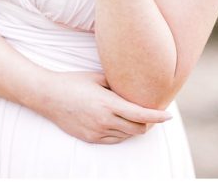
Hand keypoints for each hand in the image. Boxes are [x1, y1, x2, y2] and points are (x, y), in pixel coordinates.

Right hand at [36, 71, 171, 143]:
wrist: (48, 96)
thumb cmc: (75, 82)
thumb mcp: (99, 77)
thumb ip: (119, 84)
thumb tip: (137, 84)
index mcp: (108, 103)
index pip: (140, 114)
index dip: (157, 117)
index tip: (169, 116)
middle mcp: (104, 120)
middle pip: (137, 129)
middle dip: (149, 123)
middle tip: (153, 114)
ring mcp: (96, 132)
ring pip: (127, 136)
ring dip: (135, 128)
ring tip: (137, 117)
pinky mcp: (90, 138)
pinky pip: (113, 140)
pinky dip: (122, 133)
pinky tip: (122, 122)